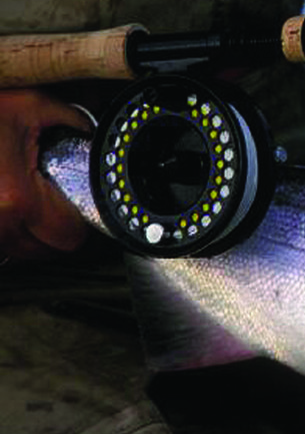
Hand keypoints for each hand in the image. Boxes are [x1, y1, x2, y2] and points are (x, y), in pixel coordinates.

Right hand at [0, 90, 92, 260]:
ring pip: (17, 251)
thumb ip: (70, 118)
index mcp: (16, 197)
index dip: (81, 223)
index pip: (68, 236)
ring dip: (29, 233)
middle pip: (45, 251)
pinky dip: (6, 228)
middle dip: (56, 230)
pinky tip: (6, 205)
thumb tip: (90, 129)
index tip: (79, 208)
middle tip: (56, 206)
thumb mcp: (27, 105)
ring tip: (28, 203)